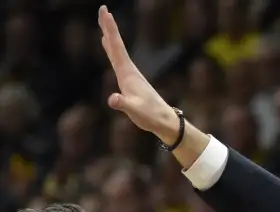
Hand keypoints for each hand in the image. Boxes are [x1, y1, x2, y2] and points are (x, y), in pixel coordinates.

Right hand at [98, 6, 177, 142]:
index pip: (117, 47)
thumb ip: (123, 104)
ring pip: (117, 51)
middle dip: (109, 27)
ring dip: (109, 36)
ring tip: (103, 25)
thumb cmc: (150, 116)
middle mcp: (129, 71)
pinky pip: (117, 60)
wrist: (165, 121)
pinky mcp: (130, 81)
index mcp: (128, 73)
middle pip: (116, 45)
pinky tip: (108, 47)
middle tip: (103, 10)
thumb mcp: (134, 111)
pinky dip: (111, 50)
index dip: (110, 29)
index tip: (105, 12)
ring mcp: (130, 75)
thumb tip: (113, 99)